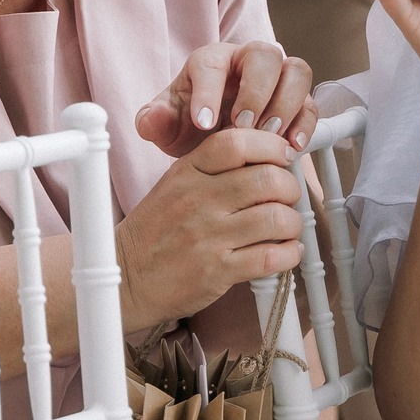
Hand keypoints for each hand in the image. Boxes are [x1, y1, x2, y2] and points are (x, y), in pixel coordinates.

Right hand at [116, 127, 304, 327]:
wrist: (126, 276)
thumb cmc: (155, 231)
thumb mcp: (175, 185)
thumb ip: (214, 168)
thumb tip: (267, 158)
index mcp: (187, 172)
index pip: (237, 143)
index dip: (272, 145)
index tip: (284, 156)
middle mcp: (198, 200)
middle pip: (267, 180)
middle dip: (291, 188)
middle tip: (289, 197)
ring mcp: (208, 236)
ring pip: (276, 219)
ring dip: (293, 223)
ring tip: (288, 228)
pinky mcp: (217, 270)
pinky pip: (271, 258)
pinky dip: (289, 254)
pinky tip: (286, 251)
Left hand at [137, 40, 317, 157]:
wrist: (213, 144)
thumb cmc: (190, 127)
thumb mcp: (166, 128)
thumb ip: (154, 121)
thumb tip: (153, 118)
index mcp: (212, 61)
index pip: (212, 63)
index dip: (208, 92)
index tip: (203, 124)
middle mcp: (248, 61)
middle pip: (264, 55)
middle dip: (256, 91)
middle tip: (243, 127)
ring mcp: (277, 79)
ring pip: (295, 71)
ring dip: (286, 104)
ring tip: (270, 137)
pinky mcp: (298, 101)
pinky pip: (311, 103)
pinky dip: (306, 124)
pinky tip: (292, 147)